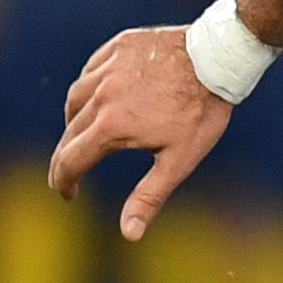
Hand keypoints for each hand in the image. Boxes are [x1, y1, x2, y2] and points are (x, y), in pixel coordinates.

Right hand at [48, 27, 230, 240]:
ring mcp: (107, 68)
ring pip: (75, 99)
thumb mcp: (179, 161)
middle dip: (66, 157)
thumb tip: (128, 234)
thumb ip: (149, 197)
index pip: (70, 161)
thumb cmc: (202, 111)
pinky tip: (97, 97)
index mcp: (111, 126)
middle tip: (69, 173)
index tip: (68, 193)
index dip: (64, 182)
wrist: (218, 56)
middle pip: (69, 132)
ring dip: (73, 121)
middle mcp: (100, 95)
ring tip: (81, 136)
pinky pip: (91, 71)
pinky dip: (88, 89)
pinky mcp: (117, 47)